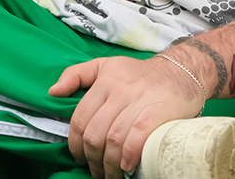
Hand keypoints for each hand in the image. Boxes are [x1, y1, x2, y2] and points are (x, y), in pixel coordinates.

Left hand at [48, 56, 206, 178]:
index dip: (75, 144)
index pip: (80, 118)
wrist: (182, 71)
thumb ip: (76, 74)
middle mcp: (119, 90)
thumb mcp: (105, 65)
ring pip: (113, 139)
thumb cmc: (140, 73)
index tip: (80, 158)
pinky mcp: (159, 110)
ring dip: (108, 164)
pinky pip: (137, 135)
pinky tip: (126, 166)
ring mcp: (139, 100)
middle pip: (95, 133)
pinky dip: (128, 154)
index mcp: (104, 80)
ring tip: (110, 175)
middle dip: (92, 159)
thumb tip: (52, 92)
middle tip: (96, 171)